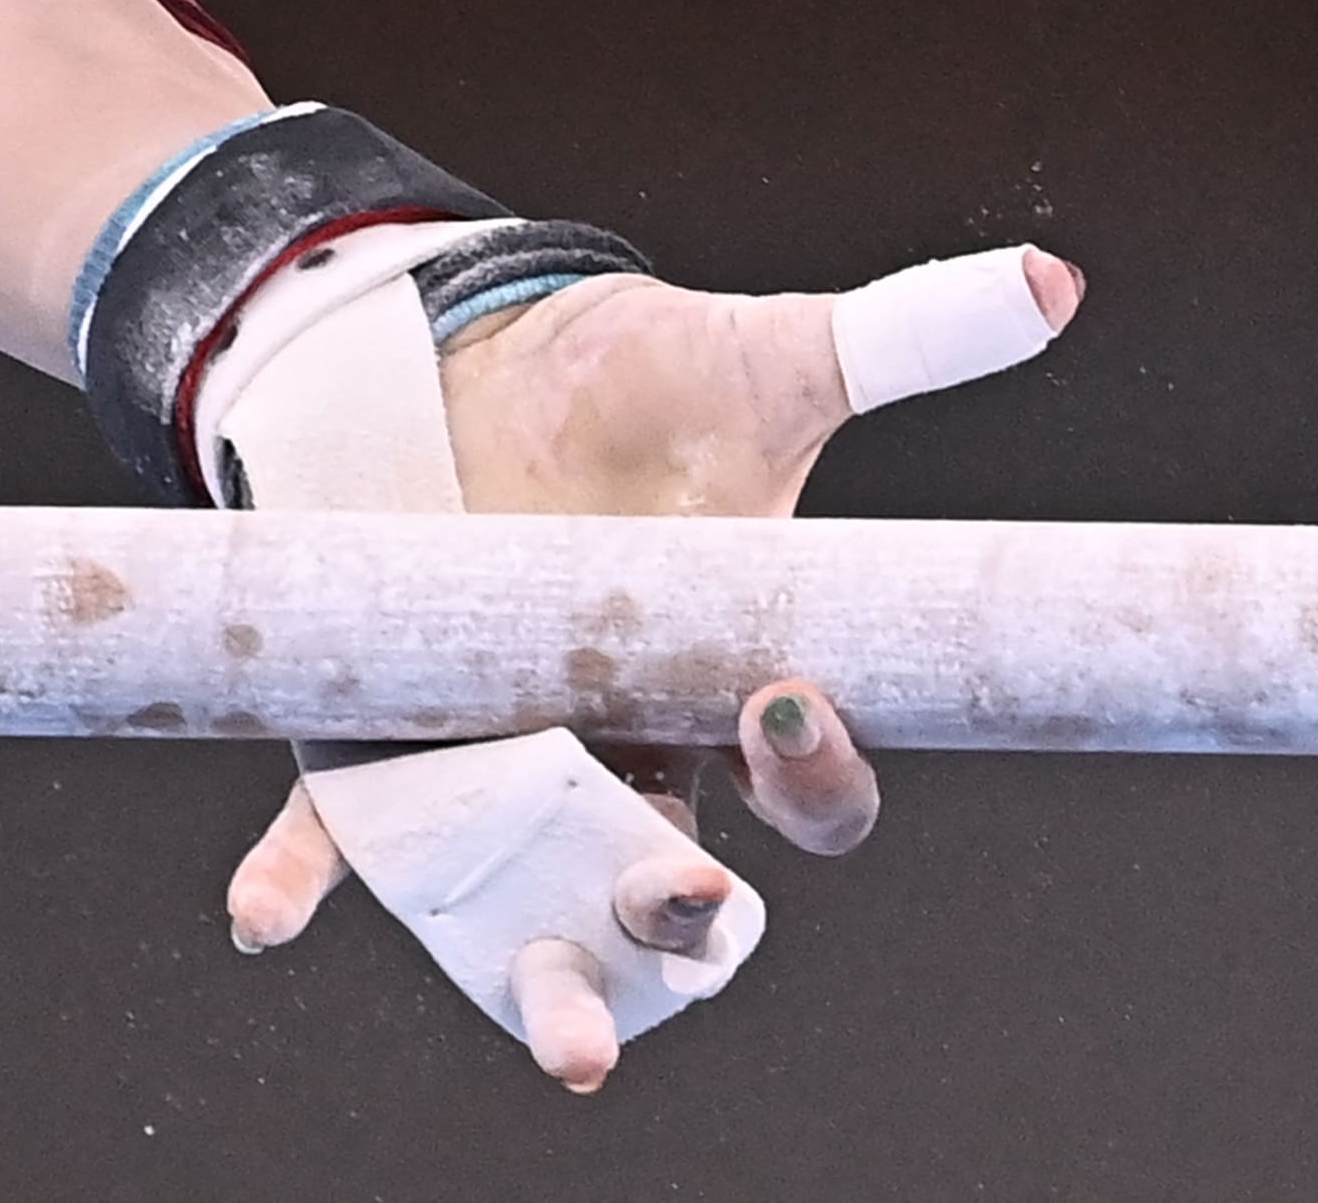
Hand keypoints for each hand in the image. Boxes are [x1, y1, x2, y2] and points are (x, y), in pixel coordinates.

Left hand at [218, 256, 1077, 1086]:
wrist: (462, 356)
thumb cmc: (636, 386)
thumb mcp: (764, 363)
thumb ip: (898, 339)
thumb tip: (1051, 279)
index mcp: (726, 688)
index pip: (804, 786)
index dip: (816, 772)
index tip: (790, 697)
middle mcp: (618, 757)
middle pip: (674, 900)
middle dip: (682, 929)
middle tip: (680, 905)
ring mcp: (494, 769)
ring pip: (525, 917)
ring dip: (544, 983)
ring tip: (569, 1038)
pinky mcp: (371, 748)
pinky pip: (334, 843)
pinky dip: (300, 880)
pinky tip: (267, 912)